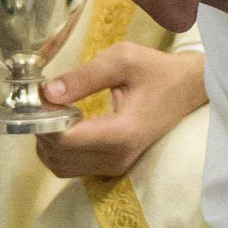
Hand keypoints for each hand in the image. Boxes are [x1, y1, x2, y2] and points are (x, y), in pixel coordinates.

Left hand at [32, 44, 204, 178]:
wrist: (186, 89)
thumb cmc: (156, 71)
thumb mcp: (122, 59)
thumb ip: (83, 76)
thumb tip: (46, 93)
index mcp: (121, 133)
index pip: (64, 140)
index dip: (44, 119)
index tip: (41, 96)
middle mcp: (117, 158)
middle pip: (57, 156)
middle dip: (42, 129)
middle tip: (46, 101)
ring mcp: (115, 166)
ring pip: (59, 166)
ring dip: (47, 141)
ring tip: (57, 112)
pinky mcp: (112, 167)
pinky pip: (70, 167)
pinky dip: (58, 149)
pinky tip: (67, 124)